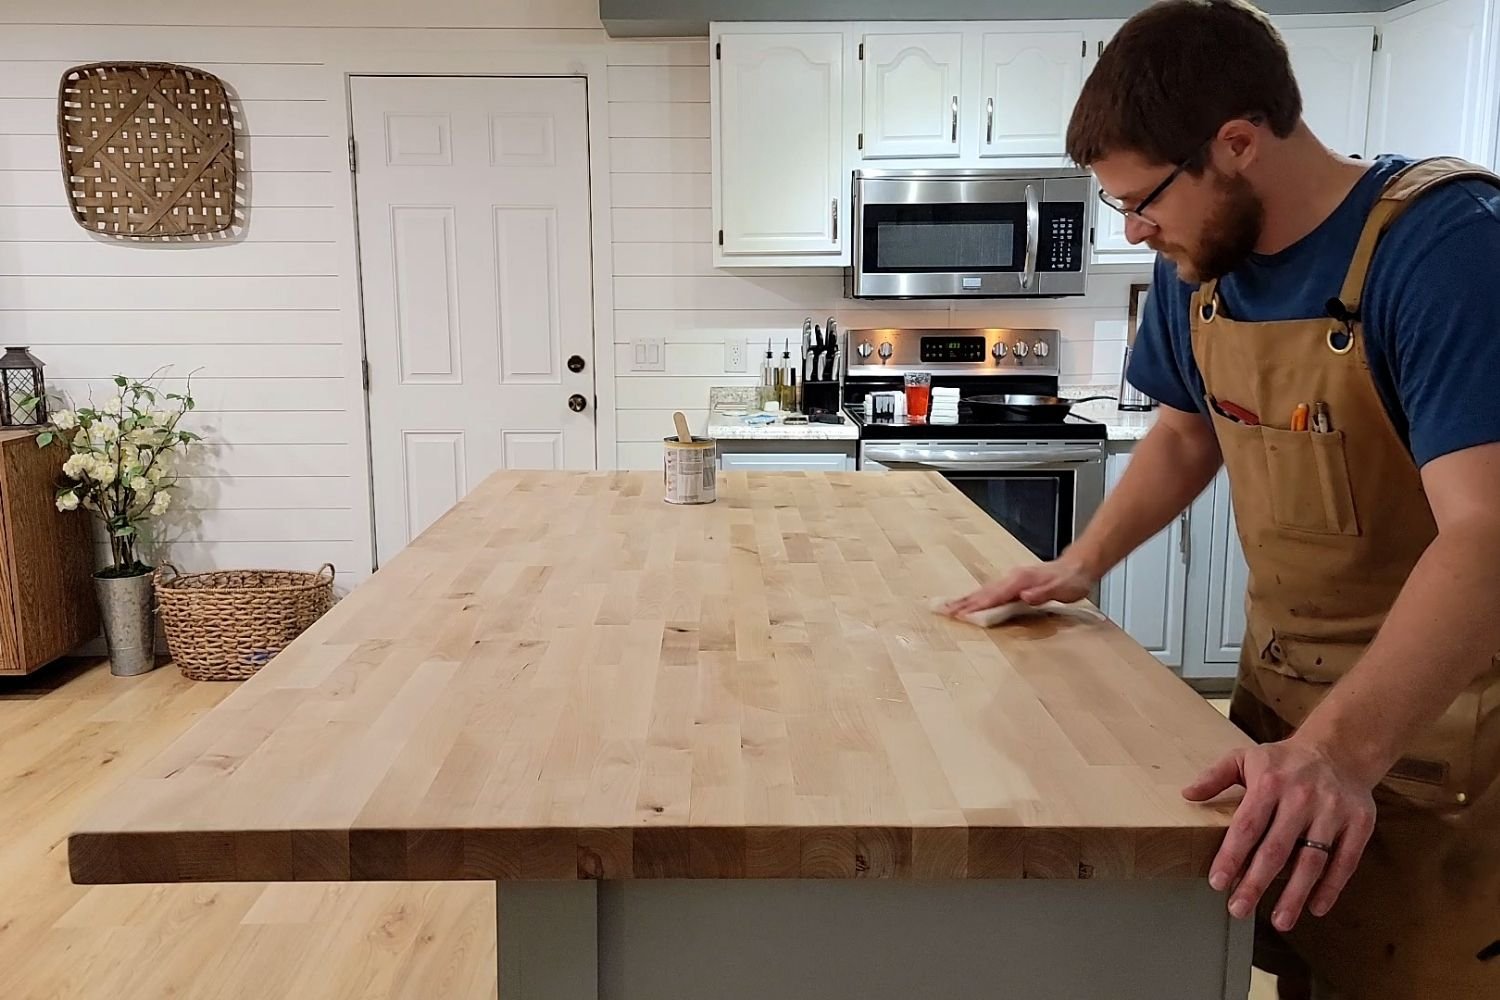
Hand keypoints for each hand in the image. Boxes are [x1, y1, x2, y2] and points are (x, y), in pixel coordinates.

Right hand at [941, 553, 1096, 616]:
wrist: (1078, 567)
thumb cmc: (1071, 581)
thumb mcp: (1062, 589)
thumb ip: (1042, 593)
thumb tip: (1023, 597)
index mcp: (1020, 581)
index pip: (993, 596)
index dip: (976, 606)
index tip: (959, 614)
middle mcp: (1012, 579)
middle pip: (982, 592)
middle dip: (962, 602)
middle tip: (941, 610)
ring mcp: (1011, 580)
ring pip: (984, 591)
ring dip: (965, 599)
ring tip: (948, 607)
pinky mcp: (1013, 584)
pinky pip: (990, 592)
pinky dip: (976, 597)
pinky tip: (970, 602)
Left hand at [1183, 736, 1376, 932]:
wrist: (1340, 749)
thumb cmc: (1284, 761)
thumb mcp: (1245, 757)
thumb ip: (1215, 776)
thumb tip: (1187, 795)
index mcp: (1270, 782)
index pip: (1247, 826)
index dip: (1232, 856)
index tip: (1218, 882)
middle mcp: (1302, 798)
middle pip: (1276, 849)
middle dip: (1256, 883)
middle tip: (1239, 909)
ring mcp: (1333, 811)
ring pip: (1312, 861)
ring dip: (1294, 894)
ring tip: (1279, 920)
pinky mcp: (1359, 823)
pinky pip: (1345, 861)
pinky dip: (1331, 887)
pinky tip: (1315, 907)